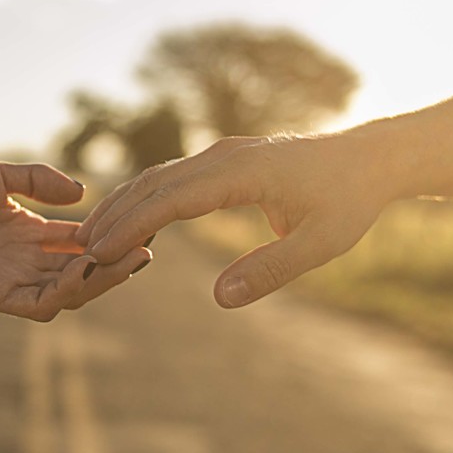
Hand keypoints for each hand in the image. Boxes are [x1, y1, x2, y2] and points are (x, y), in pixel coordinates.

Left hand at [0, 160, 151, 320]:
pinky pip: (36, 304)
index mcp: (26, 232)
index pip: (79, 242)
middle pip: (81, 271)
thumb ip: (36, 180)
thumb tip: (81, 193)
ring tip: (128, 261)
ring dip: (98, 281)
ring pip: (66, 292)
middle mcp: (22, 259)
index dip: (109, 236)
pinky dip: (63, 293)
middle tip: (146, 251)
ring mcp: (8, 279)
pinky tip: (82, 272)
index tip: (140, 224)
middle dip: (114, 263)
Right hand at [77, 134, 391, 307]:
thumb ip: (271, 270)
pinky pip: (174, 176)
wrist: (372, 158)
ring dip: (125, 203)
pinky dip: (146, 196)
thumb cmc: (350, 201)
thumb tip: (220, 299)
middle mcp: (225, 155)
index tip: (101, 250)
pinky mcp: (226, 158)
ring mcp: (223, 153)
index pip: (172, 198)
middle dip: (115, 215)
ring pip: (159, 175)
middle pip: (154, 182)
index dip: (133, 225)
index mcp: (243, 172)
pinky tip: (131, 219)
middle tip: (81, 250)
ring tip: (93, 236)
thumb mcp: (320, 244)